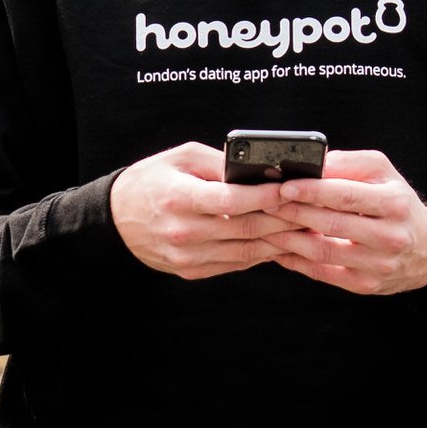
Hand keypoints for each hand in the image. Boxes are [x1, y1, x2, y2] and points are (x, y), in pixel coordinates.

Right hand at [108, 141, 287, 280]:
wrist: (116, 220)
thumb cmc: (150, 182)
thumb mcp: (180, 157)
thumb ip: (219, 162)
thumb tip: (259, 169)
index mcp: (179, 198)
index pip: (232, 200)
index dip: (266, 195)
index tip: (291, 187)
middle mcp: (183, 231)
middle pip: (246, 228)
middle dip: (284, 219)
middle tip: (310, 210)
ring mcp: (187, 256)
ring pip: (246, 252)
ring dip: (279, 241)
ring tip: (303, 229)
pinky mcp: (191, 270)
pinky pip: (235, 264)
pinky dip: (260, 254)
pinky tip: (276, 242)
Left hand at [261, 149, 426, 295]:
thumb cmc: (397, 205)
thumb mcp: (384, 175)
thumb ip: (350, 164)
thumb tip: (314, 163)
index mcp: (394, 203)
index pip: (346, 195)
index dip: (312, 191)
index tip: (284, 186)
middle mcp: (389, 236)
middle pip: (331, 224)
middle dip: (294, 213)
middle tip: (266, 203)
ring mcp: (377, 264)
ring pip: (323, 252)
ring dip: (288, 239)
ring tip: (266, 225)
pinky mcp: (365, 284)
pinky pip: (323, 272)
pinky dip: (296, 261)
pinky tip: (279, 249)